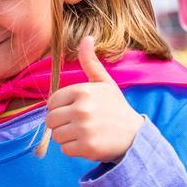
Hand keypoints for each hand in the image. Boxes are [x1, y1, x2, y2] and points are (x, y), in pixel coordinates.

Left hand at [46, 37, 143, 163]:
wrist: (135, 136)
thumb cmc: (115, 108)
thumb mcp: (104, 83)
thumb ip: (90, 62)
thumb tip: (86, 37)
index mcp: (83, 91)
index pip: (51, 102)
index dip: (61, 108)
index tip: (75, 111)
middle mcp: (82, 109)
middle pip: (50, 120)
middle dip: (62, 124)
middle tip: (80, 124)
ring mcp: (84, 128)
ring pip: (56, 136)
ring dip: (67, 137)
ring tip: (85, 133)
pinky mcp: (87, 147)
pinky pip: (65, 150)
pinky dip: (74, 149)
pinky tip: (89, 143)